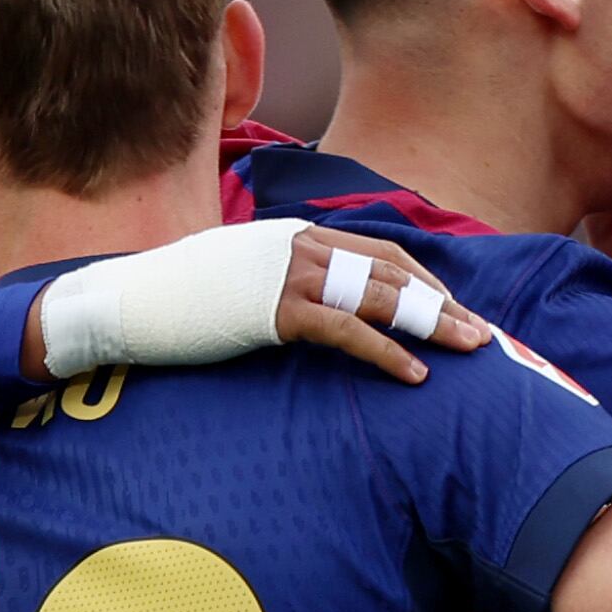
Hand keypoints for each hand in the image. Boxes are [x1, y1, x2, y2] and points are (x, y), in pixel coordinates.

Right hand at [25, 220, 494, 385]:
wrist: (127, 301)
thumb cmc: (181, 300)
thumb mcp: (242, 278)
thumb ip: (285, 283)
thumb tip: (317, 308)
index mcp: (297, 235)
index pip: (381, 253)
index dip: (425, 282)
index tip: (455, 311)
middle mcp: (299, 245)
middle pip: (392, 271)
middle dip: (443, 304)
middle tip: (484, 336)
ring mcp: (285, 274)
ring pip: (378, 296)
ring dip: (431, 325)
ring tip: (470, 351)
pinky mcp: (271, 309)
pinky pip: (344, 330)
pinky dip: (385, 352)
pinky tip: (413, 376)